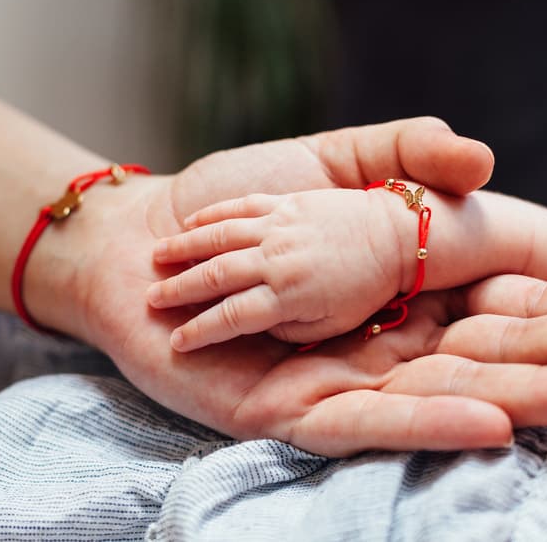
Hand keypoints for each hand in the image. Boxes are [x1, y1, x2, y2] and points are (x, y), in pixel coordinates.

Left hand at [54, 118, 546, 454]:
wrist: (133, 245)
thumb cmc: (220, 202)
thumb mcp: (323, 164)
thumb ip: (403, 154)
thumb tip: (487, 159)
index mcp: (396, 287)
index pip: (499, 298)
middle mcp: (378, 341)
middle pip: (486, 354)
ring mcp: (338, 380)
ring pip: (442, 393)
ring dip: (527, 395)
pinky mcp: (288, 413)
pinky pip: (365, 420)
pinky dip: (429, 420)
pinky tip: (493, 418)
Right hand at [148, 189, 401, 350]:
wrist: (396, 234)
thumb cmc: (369, 287)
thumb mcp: (332, 323)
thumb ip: (290, 327)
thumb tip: (258, 325)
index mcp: (289, 295)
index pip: (231, 317)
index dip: (200, 331)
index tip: (176, 342)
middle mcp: (277, 259)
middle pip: (216, 275)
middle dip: (180, 288)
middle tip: (150, 298)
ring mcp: (278, 226)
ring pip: (220, 237)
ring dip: (185, 247)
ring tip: (156, 256)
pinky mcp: (283, 202)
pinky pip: (240, 207)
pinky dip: (213, 216)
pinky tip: (191, 222)